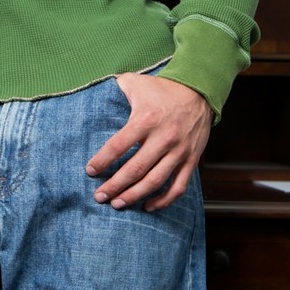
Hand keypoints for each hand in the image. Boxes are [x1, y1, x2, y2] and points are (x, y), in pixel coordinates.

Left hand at [85, 73, 211, 211]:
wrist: (199, 91)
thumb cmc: (162, 89)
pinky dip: (163, 201)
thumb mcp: (136, 82)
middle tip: (100, 196)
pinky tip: (148, 206)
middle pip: (135, 169)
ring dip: (134, 196)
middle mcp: (163, 138)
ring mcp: (179, 151)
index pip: (119, 145)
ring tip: (117, 204)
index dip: (102, 160)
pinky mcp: (191, 160)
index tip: (90, 171)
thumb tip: (94, 92)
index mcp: (147, 119)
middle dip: (115, 186)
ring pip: (155, 182)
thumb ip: (115, 88)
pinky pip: (178, 187)